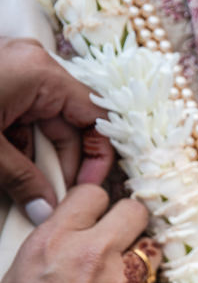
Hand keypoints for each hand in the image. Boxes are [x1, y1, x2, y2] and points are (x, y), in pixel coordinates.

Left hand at [0, 37, 113, 223]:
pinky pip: (20, 121)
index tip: (88, 188)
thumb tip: (49, 213)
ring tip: (33, 192)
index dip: (98, 155)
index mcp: (42, 74)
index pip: (94, 116)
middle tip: (58, 199)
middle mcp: (33, 69)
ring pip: (43, 126)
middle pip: (70, 123)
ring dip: (39, 161)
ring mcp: (14, 76)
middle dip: (63, 164)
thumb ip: (23, 181)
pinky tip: (13, 174)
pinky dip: (18, 149)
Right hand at [0, 185, 156, 282]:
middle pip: (134, 210)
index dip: (95, 207)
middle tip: (117, 243)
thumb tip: (67, 236)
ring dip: (138, 261)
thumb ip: (48, 250)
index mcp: (53, 241)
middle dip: (128, 224)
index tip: (94, 219)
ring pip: (150, 251)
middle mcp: (95, 254)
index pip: (93, 194)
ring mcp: (127, 282)